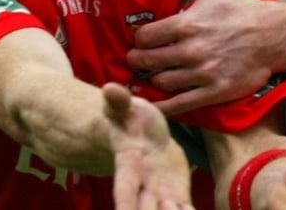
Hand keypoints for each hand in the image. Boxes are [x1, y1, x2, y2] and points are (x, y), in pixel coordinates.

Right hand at [103, 82, 195, 209]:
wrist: (146, 136)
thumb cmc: (131, 119)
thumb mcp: (126, 108)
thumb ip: (119, 102)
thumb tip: (109, 88)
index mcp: (129, 163)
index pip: (125, 186)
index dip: (124, 202)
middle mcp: (143, 185)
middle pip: (145, 209)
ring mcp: (160, 194)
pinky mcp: (177, 195)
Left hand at [127, 0, 285, 114]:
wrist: (274, 35)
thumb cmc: (242, 7)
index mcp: (186, 24)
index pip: (145, 37)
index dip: (139, 39)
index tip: (141, 40)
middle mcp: (191, 50)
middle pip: (147, 61)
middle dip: (138, 60)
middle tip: (137, 60)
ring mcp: (202, 74)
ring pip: (161, 82)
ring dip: (153, 80)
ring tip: (153, 75)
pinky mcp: (214, 92)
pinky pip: (180, 105)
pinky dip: (163, 106)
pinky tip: (154, 105)